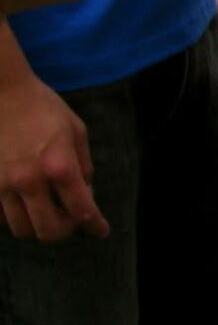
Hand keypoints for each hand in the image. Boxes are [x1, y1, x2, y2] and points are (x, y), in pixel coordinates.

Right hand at [0, 62, 100, 240]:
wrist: (3, 92)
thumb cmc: (43, 107)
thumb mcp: (76, 131)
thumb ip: (83, 165)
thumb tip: (86, 192)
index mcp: (60, 166)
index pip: (82, 211)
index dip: (95, 226)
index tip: (100, 231)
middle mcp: (30, 180)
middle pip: (48, 231)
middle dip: (65, 231)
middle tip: (71, 219)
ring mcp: (4, 183)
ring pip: (21, 229)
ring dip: (38, 225)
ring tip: (48, 210)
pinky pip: (0, 216)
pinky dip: (15, 216)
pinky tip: (25, 202)